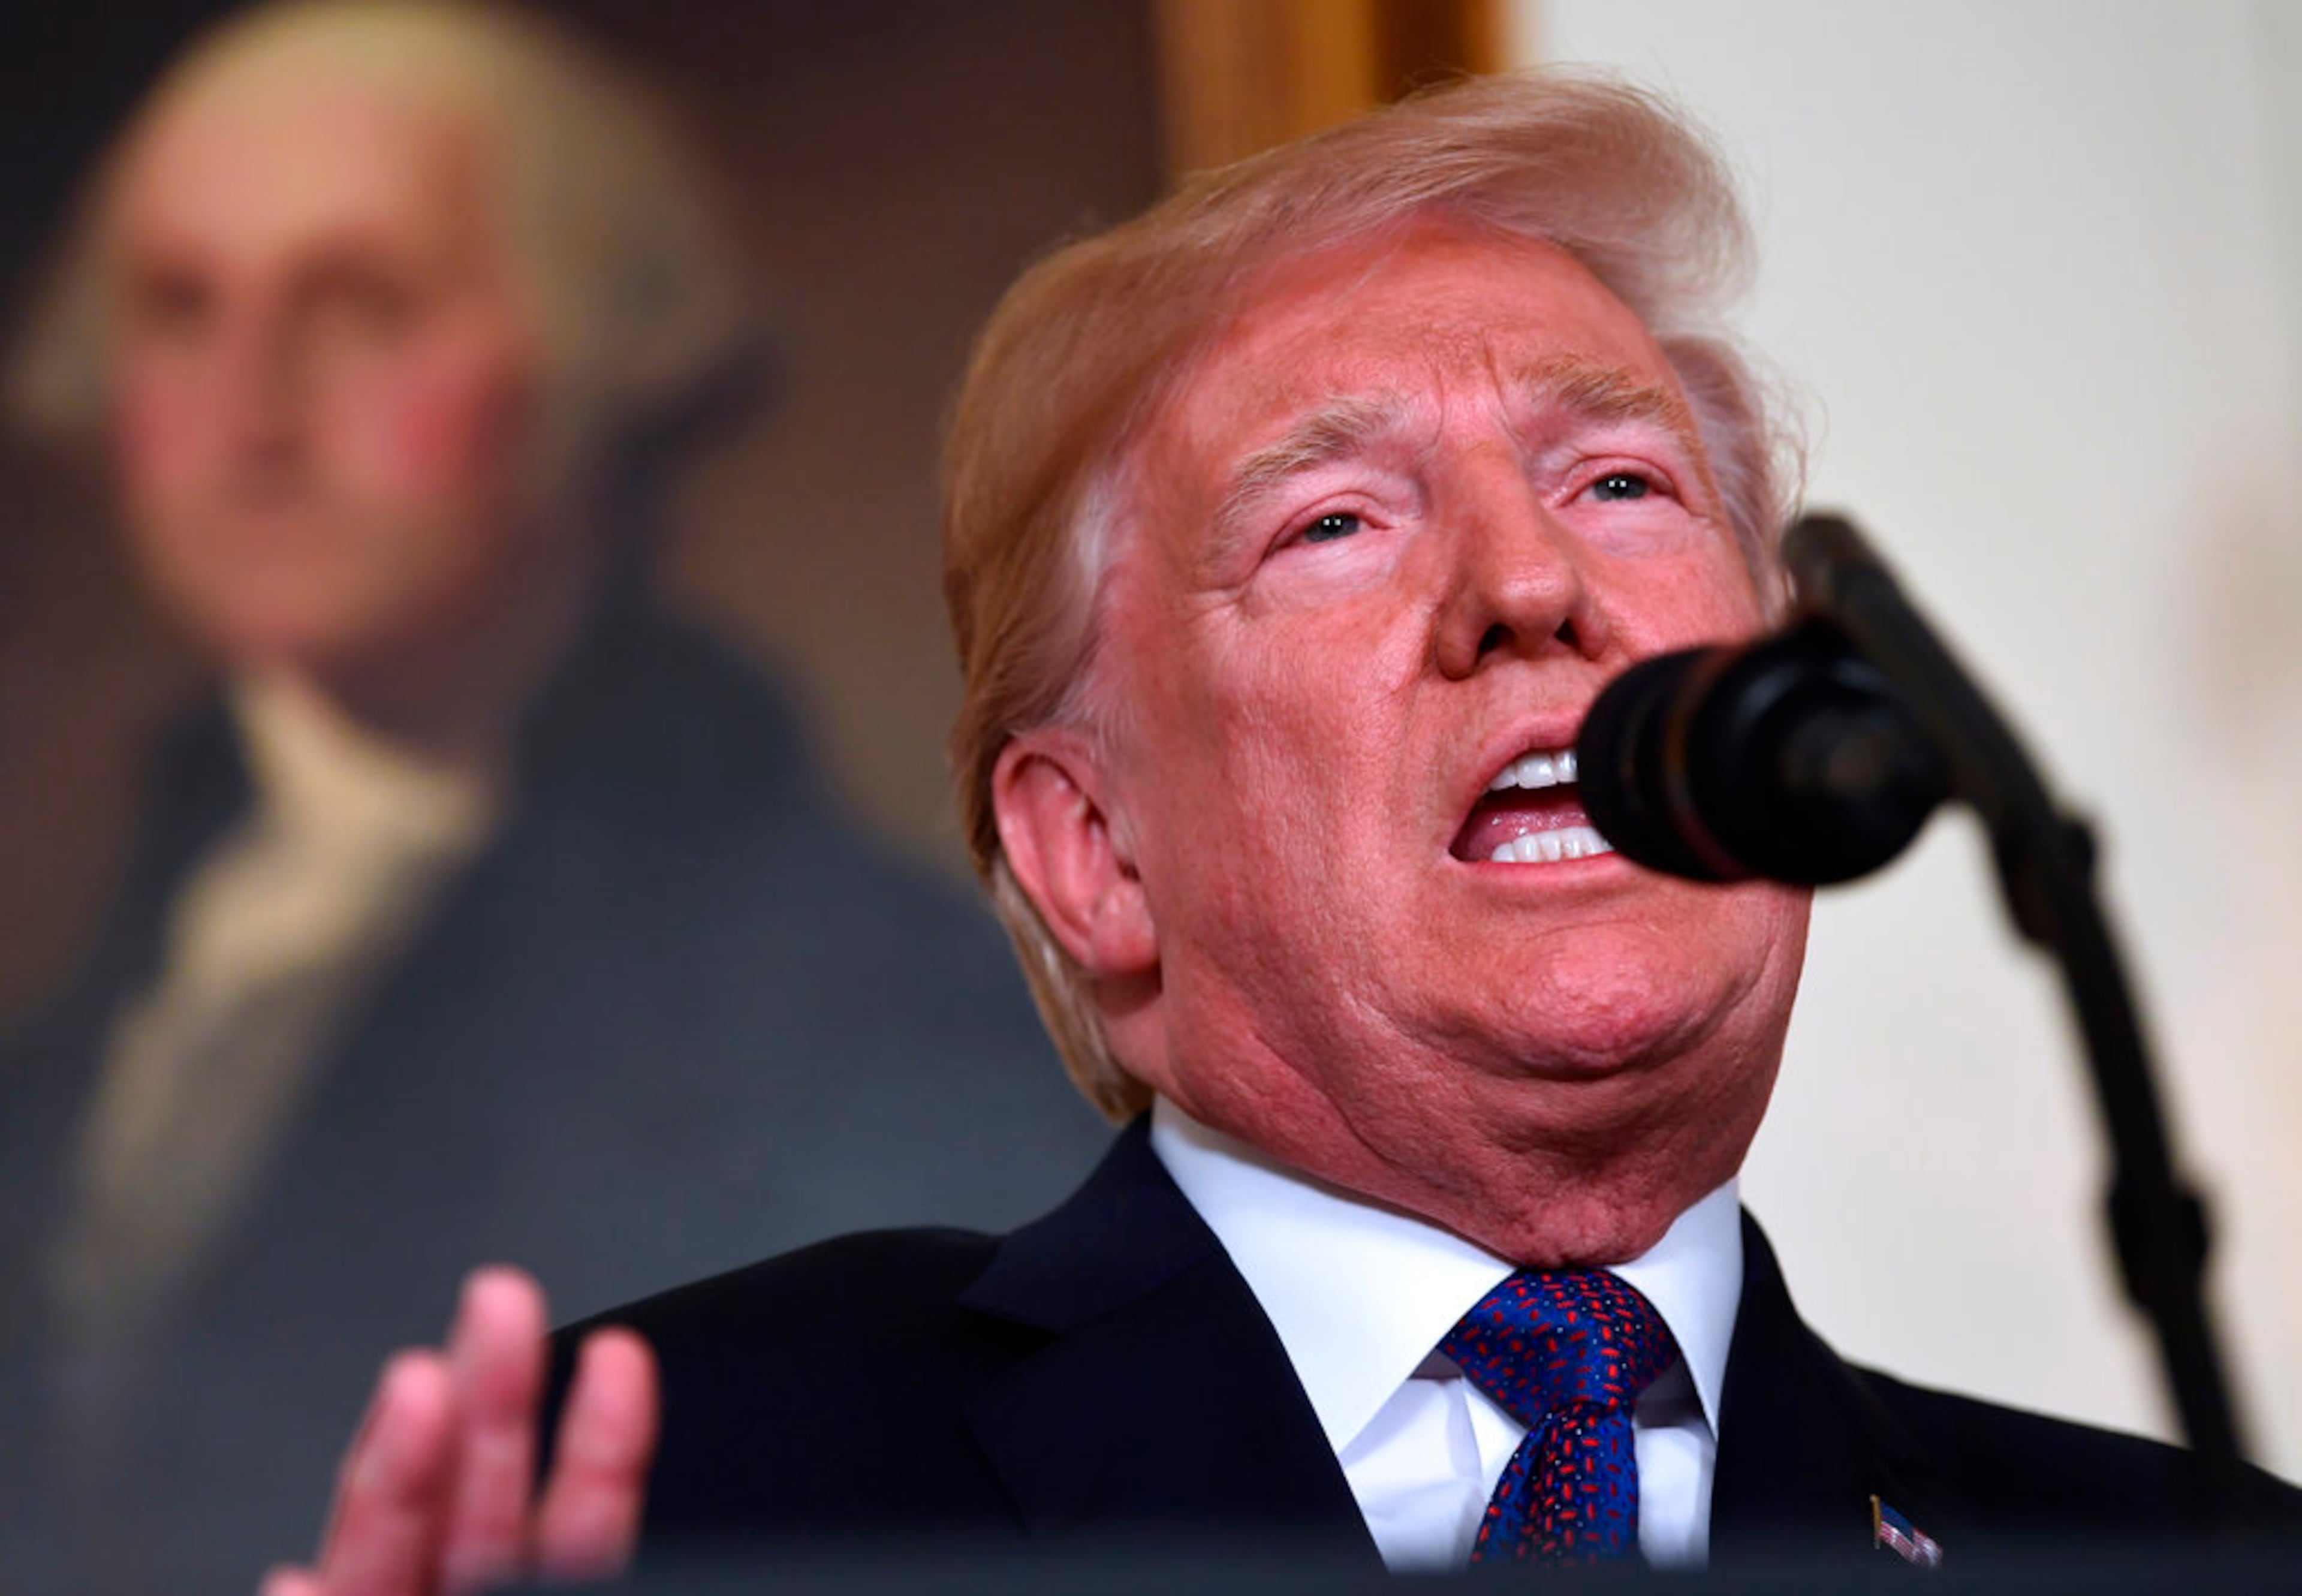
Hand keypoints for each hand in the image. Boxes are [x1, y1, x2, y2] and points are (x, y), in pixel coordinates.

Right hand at [261, 1267, 658, 1595]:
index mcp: (526, 1584)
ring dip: (396, 1474)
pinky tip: (293, 1581)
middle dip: (493, 1403)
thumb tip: (615, 1409)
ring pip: (388, 1559)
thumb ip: (588, 1533)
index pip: (578, 1525)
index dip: (602, 1447)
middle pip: (478, 1512)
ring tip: (415, 1388)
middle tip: (503, 1298)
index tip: (616, 1354)